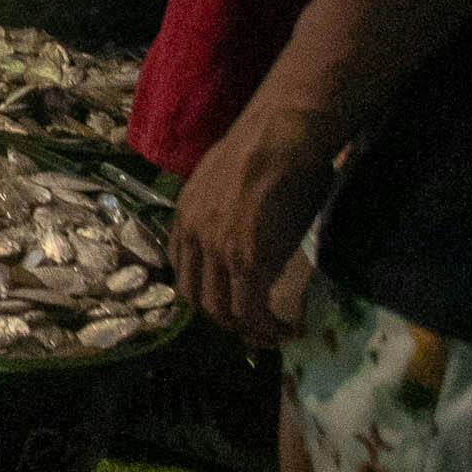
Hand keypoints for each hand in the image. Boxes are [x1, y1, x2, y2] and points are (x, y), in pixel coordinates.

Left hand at [170, 95, 346, 342]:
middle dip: (223, 318)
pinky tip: (289, 329)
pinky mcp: (247, 261)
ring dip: (247, 328)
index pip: (181, 271)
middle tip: (252, 325)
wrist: (277, 138)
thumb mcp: (223, 178)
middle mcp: (193, 237)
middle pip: (196, 297)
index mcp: (185, 216)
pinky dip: (268, 327)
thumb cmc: (263, 148)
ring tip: (273, 334)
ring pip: (221, 310)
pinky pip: (251, 309)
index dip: (203, 293)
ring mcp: (217, 251)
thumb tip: (244, 216)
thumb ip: (222, 204)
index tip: (228, 302)